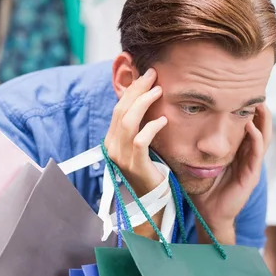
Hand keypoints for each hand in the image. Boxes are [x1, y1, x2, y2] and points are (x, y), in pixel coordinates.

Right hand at [104, 68, 166, 196]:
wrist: (150, 200)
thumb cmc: (150, 169)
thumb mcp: (140, 145)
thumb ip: (139, 126)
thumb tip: (147, 99)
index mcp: (112, 140)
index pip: (119, 108)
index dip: (132, 89)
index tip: (147, 74)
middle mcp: (112, 147)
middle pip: (121, 110)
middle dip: (137, 89)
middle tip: (153, 75)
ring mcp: (121, 157)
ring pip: (128, 122)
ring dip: (144, 103)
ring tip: (158, 91)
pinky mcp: (135, 166)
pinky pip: (140, 141)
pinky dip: (151, 127)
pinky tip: (163, 120)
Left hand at [191, 104, 271, 243]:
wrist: (208, 212)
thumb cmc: (202, 187)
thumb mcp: (199, 160)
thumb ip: (195, 144)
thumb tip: (176, 121)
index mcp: (237, 150)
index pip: (246, 124)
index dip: (246, 109)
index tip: (241, 90)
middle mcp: (247, 155)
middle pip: (260, 126)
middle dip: (260, 110)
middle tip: (256, 91)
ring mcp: (251, 164)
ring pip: (263, 137)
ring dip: (263, 120)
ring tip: (260, 104)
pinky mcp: (251, 174)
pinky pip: (256, 153)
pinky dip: (256, 138)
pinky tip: (251, 127)